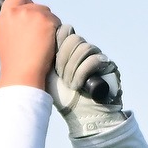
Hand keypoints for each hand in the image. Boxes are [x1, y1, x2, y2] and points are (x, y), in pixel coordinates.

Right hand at [0, 0, 58, 89]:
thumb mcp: (7, 39)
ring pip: (47, 13)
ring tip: (42, 44)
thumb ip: (15, 25)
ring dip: (48, 24)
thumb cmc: (15, 64)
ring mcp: (32, 14)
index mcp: (4, 17)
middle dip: (40, 17)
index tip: (30, 13)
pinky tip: (48, 45)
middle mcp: (16, 12)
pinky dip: (56, 31)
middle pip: (36, 5)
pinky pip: (56, 22)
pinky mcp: (46, 20)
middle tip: (39, 36)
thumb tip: (29, 23)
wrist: (22, 74)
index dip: (26, 3)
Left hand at [49, 23, 127, 138]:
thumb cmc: (61, 97)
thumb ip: (44, 55)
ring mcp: (98, 56)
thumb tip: (39, 36)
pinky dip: (82, 73)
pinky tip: (77, 86)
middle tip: (60, 76)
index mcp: (69, 49)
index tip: (51, 62)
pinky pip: (95, 59)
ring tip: (68, 84)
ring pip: (84, 48)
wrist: (80, 116)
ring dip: (72, 68)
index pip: (65, 30)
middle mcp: (84, 50)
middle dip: (63, 59)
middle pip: (74, 38)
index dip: (57, 43)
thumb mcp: (47, 74)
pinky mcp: (109, 65)